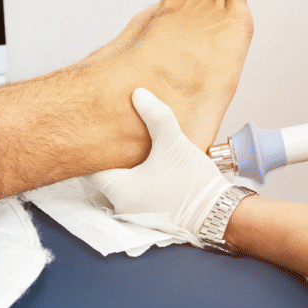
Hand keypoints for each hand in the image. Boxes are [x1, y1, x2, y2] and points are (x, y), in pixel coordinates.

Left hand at [89, 88, 232, 236]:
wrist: (217, 212)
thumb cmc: (193, 182)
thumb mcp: (173, 143)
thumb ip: (155, 116)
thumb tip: (138, 93)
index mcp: (120, 191)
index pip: (90, 167)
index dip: (92, 147)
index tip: (97, 130)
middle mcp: (120, 205)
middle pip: (101, 175)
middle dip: (106, 156)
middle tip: (110, 134)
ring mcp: (133, 213)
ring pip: (117, 184)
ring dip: (121, 167)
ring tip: (126, 146)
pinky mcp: (147, 213)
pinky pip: (131, 192)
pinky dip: (132, 178)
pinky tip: (143, 162)